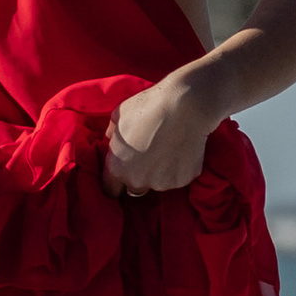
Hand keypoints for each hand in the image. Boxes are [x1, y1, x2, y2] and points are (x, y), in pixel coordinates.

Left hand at [104, 72, 220, 199]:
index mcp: (117, 168)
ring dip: (159, 172)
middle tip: (147, 154)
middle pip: (134, 187)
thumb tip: (113, 143)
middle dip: (138, 175)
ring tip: (166, 148)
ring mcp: (162, 183)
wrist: (185, 106)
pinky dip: (177, 168)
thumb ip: (112, 135)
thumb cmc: (148, 107)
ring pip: (157, 183)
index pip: (110, 189)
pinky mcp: (183, 180)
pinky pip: (177, 177)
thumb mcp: (118, 116)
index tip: (122, 171)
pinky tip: (179, 149)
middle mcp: (137, 181)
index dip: (115, 181)